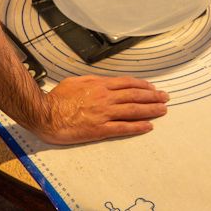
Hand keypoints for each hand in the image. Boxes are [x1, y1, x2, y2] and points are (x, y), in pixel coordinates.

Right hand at [36, 75, 168, 144]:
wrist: (45, 113)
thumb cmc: (57, 98)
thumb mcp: (76, 81)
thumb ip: (92, 81)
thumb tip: (103, 81)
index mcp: (100, 84)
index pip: (127, 83)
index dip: (143, 85)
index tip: (152, 88)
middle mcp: (105, 97)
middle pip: (135, 95)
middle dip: (152, 96)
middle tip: (165, 97)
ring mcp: (104, 113)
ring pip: (133, 110)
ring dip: (151, 109)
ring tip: (163, 110)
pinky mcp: (100, 129)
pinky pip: (123, 127)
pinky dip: (138, 126)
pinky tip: (148, 126)